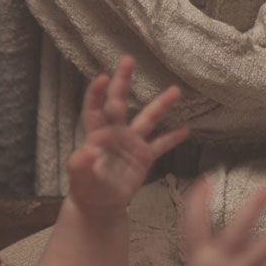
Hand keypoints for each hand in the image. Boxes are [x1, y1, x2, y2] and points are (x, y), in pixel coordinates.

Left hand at [65, 56, 189, 213]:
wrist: (100, 204)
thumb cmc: (86, 188)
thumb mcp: (80, 178)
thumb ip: (81, 165)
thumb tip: (85, 152)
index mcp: (96, 135)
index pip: (95, 109)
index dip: (97, 94)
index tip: (103, 77)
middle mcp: (115, 133)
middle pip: (119, 103)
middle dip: (122, 82)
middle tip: (128, 60)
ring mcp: (131, 143)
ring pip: (147, 119)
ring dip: (161, 105)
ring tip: (176, 90)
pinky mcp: (143, 156)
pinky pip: (160, 145)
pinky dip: (172, 138)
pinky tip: (186, 129)